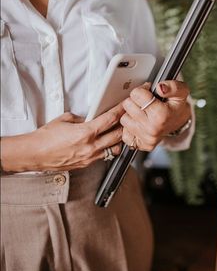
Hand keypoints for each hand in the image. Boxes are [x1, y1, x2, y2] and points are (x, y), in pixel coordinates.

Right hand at [1, 104, 123, 171]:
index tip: (125, 106)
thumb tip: (89, 118)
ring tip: (117, 132)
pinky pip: (104, 156)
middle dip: (124, 125)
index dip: (120, 111)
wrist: (35, 154)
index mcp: (85, 133)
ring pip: (114, 149)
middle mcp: (90, 147)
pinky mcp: (86, 164)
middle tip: (127, 118)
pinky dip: (107, 149)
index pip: (110, 120)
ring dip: (118, 140)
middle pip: (117, 135)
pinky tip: (104, 143)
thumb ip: (81, 118)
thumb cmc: (46, 137)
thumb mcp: (65, 119)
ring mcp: (89, 157)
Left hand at [120, 81, 190, 150]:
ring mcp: (145, 138)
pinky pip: (123, 133)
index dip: (141, 90)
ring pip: (124, 118)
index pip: (136, 94)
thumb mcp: (180, 91)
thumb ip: (173, 86)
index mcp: (161, 115)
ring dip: (131, 114)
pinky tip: (139, 123)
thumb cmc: (175, 106)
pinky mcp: (139, 145)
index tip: (148, 93)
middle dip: (135, 101)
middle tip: (145, 103)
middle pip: (127, 105)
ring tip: (142, 113)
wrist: (176, 122)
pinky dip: (129, 127)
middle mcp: (152, 129)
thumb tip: (160, 87)